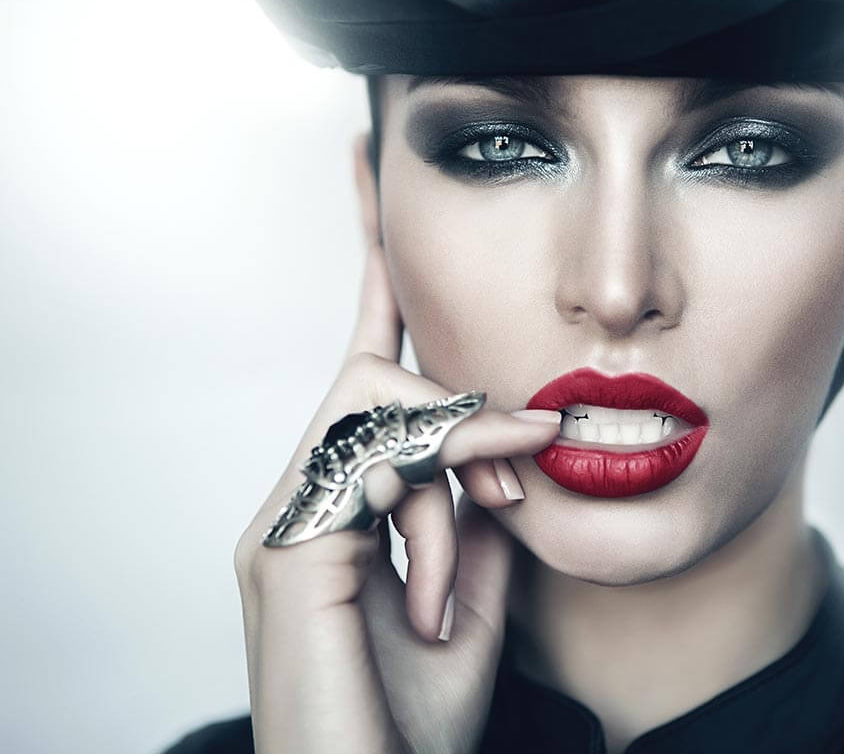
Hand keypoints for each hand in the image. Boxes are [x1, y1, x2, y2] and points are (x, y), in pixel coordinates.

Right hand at [233, 242, 560, 753]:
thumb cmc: (416, 714)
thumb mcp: (475, 594)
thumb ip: (476, 512)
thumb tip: (506, 447)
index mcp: (346, 503)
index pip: (366, 365)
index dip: (375, 269)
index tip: (370, 174)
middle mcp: (304, 498)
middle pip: (381, 375)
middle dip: (469, 415)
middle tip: (527, 472)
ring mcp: (285, 523)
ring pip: (384, 408)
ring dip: (465, 467)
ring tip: (487, 548)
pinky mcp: (286, 553)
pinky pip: (378, 467)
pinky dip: (441, 506)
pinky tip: (447, 585)